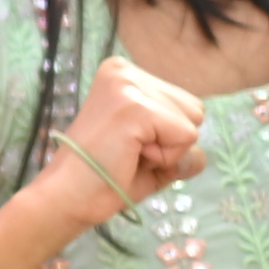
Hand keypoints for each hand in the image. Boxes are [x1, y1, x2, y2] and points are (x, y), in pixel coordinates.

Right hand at [31, 57, 210, 237]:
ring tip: (128, 154)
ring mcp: (128, 85)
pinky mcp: (135, 106)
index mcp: (123, 73)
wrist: (66, 198)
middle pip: (194, 108)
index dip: (166, 138)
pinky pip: (185, 136)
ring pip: (193, 122)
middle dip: (170, 142)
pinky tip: (130, 157)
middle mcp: (123, 69)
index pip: (184, 102)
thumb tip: (201, 157)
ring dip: (167, 151)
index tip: (127, 147)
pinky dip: (165, 157)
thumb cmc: (102, 180)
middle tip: (128, 153)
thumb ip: (179, 151)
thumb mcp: (149, 158)